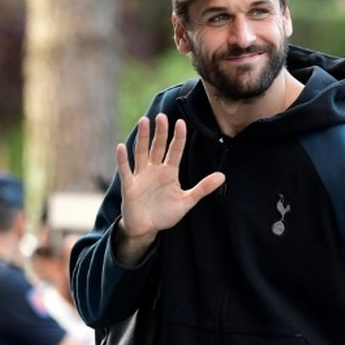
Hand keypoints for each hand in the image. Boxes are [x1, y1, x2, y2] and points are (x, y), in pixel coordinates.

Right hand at [114, 114, 224, 262]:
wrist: (147, 229)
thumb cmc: (165, 213)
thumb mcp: (187, 201)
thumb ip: (203, 188)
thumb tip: (223, 176)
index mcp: (169, 172)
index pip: (174, 151)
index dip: (178, 137)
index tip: (181, 122)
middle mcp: (154, 170)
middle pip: (157, 147)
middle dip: (160, 132)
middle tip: (162, 116)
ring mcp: (141, 176)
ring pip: (141, 153)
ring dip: (142, 138)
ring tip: (144, 121)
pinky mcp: (130, 186)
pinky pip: (126, 171)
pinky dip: (123, 160)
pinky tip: (121, 147)